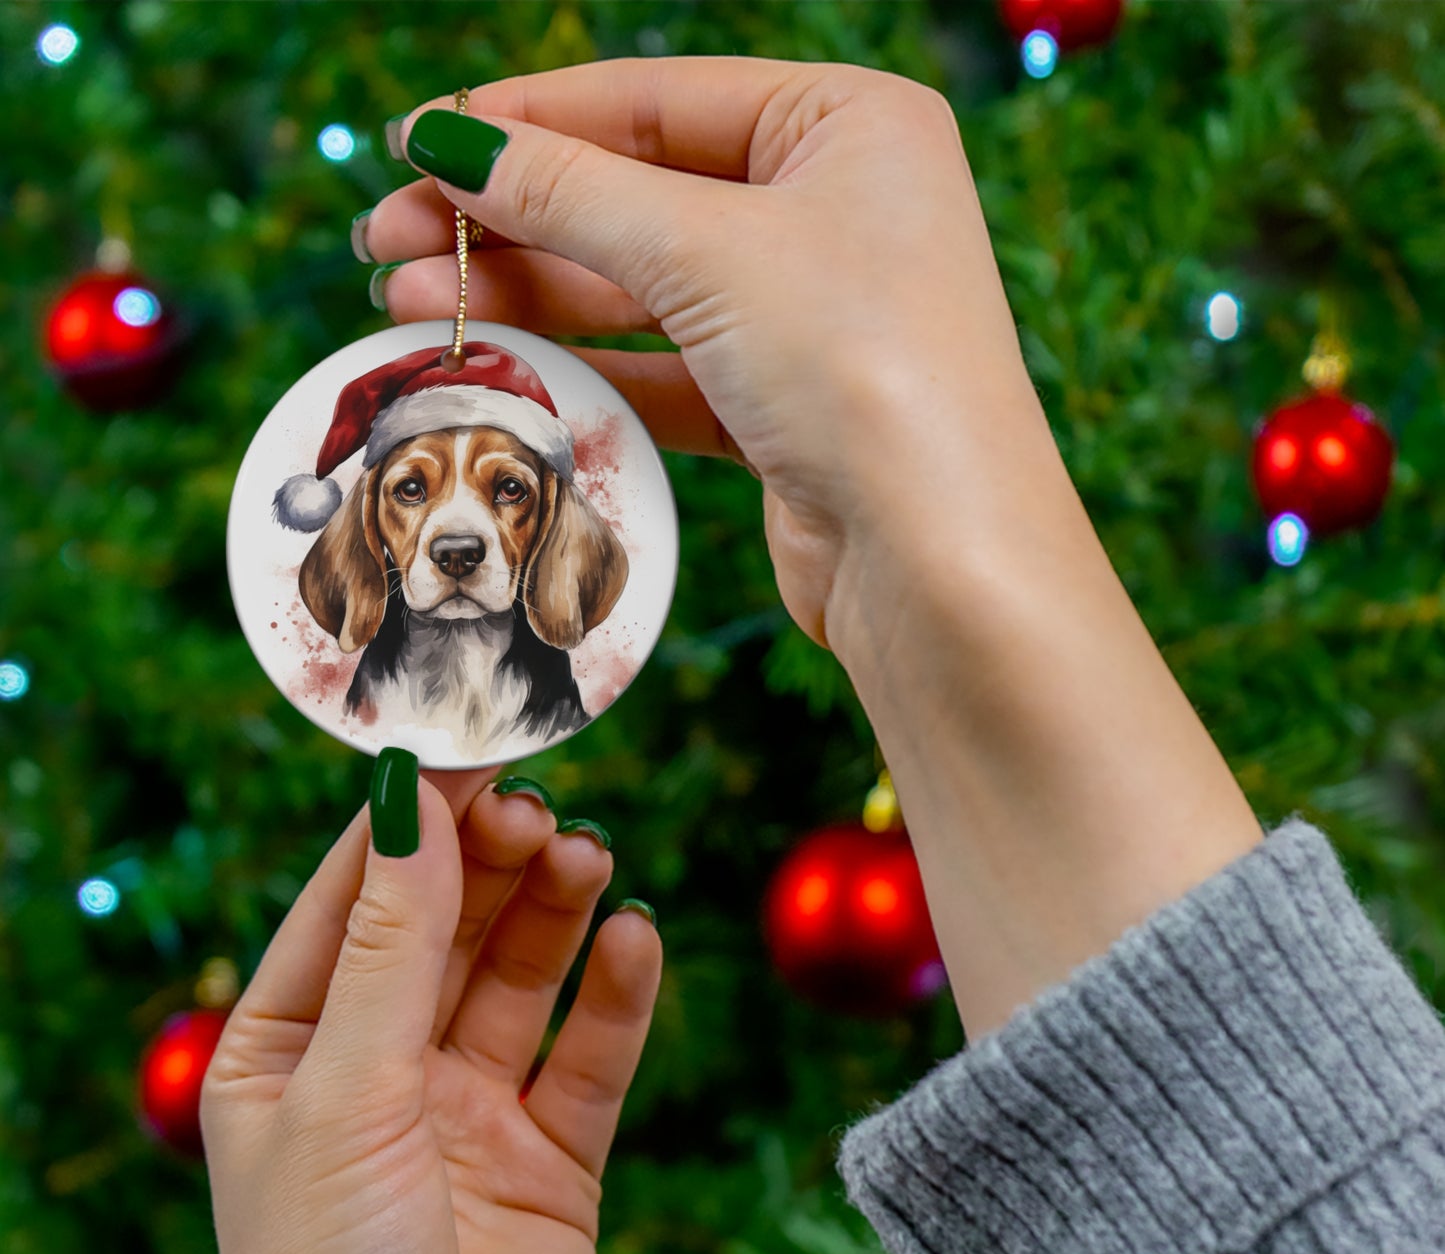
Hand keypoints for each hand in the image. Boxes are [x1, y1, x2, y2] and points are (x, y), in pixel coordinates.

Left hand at [201, 767, 661, 1253]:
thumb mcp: (346, 1095)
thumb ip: (391, 947)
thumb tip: (411, 802)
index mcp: (290, 1052)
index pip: (353, 902)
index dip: (410, 825)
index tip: (471, 750)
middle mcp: (380, 1072)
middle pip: (447, 927)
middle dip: (492, 864)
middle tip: (541, 812)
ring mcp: (469, 1113)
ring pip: (522, 977)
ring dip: (556, 912)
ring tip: (589, 859)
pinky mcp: (553, 1159)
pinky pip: (591, 1055)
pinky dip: (617, 994)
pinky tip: (635, 940)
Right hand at [362, 57, 1057, 655]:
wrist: (938, 560)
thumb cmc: (861, 369)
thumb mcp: (707, 251)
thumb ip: (571, 192)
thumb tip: (450, 141)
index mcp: (847, 125)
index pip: (655, 100)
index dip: (527, 120)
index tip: (416, 142)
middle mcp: (834, 210)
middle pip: (637, 194)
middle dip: (508, 218)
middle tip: (386, 240)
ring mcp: (808, 314)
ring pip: (640, 288)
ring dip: (527, 295)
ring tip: (407, 304)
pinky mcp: (782, 407)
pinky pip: (663, 369)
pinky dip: (583, 367)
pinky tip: (498, 364)